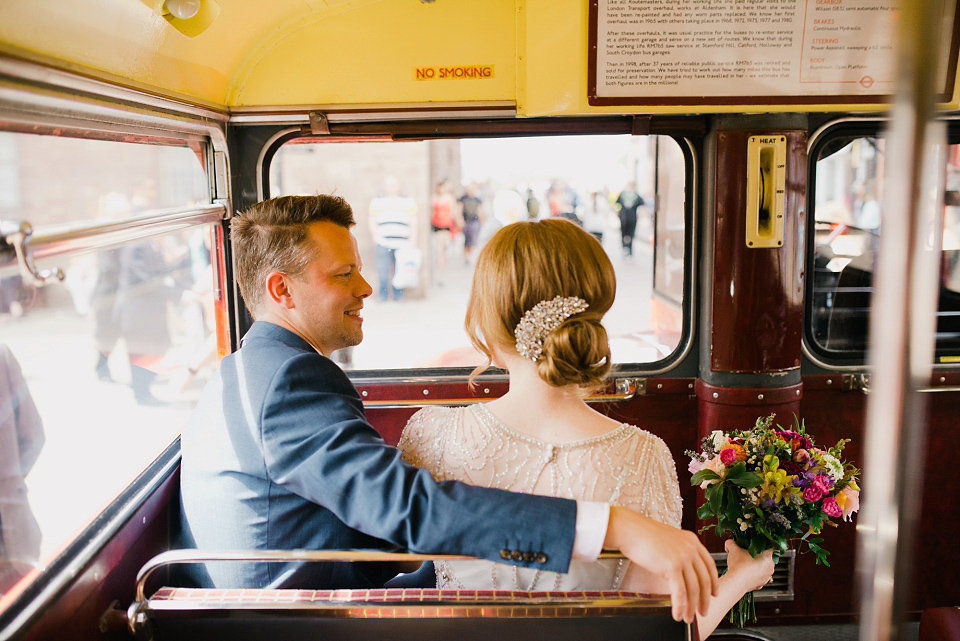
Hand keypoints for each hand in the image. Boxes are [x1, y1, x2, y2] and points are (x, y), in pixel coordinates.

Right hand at [605, 506, 718, 623]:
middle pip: (704, 580)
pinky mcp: (672, 567)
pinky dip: (680, 606)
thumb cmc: (642, 533)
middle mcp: (691, 549)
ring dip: (692, 607)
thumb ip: (679, 550)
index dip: (713, 582)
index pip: (709, 565)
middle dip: (705, 599)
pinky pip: (680, 592)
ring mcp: (683, 558)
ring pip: (693, 589)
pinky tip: (677, 614)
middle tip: (703, 611)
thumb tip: (681, 568)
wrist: (630, 529)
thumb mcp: (669, 539)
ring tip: (689, 618)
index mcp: (692, 541)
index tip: (714, 593)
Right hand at [724, 540, 774, 591]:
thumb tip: (730, 543)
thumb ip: (732, 543)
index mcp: (768, 556)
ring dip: (756, 565)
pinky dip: (754, 574)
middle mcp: (770, 567)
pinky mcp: (761, 584)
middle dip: (758, 555)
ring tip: (745, 563)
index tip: (755, 544)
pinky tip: (745, 572)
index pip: (769, 547)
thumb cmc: (739, 566)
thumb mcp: (733, 549)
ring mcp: (766, 577)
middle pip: (766, 558)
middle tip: (748, 553)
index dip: (761, 544)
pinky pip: (759, 577)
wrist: (736, 582)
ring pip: (763, 568)